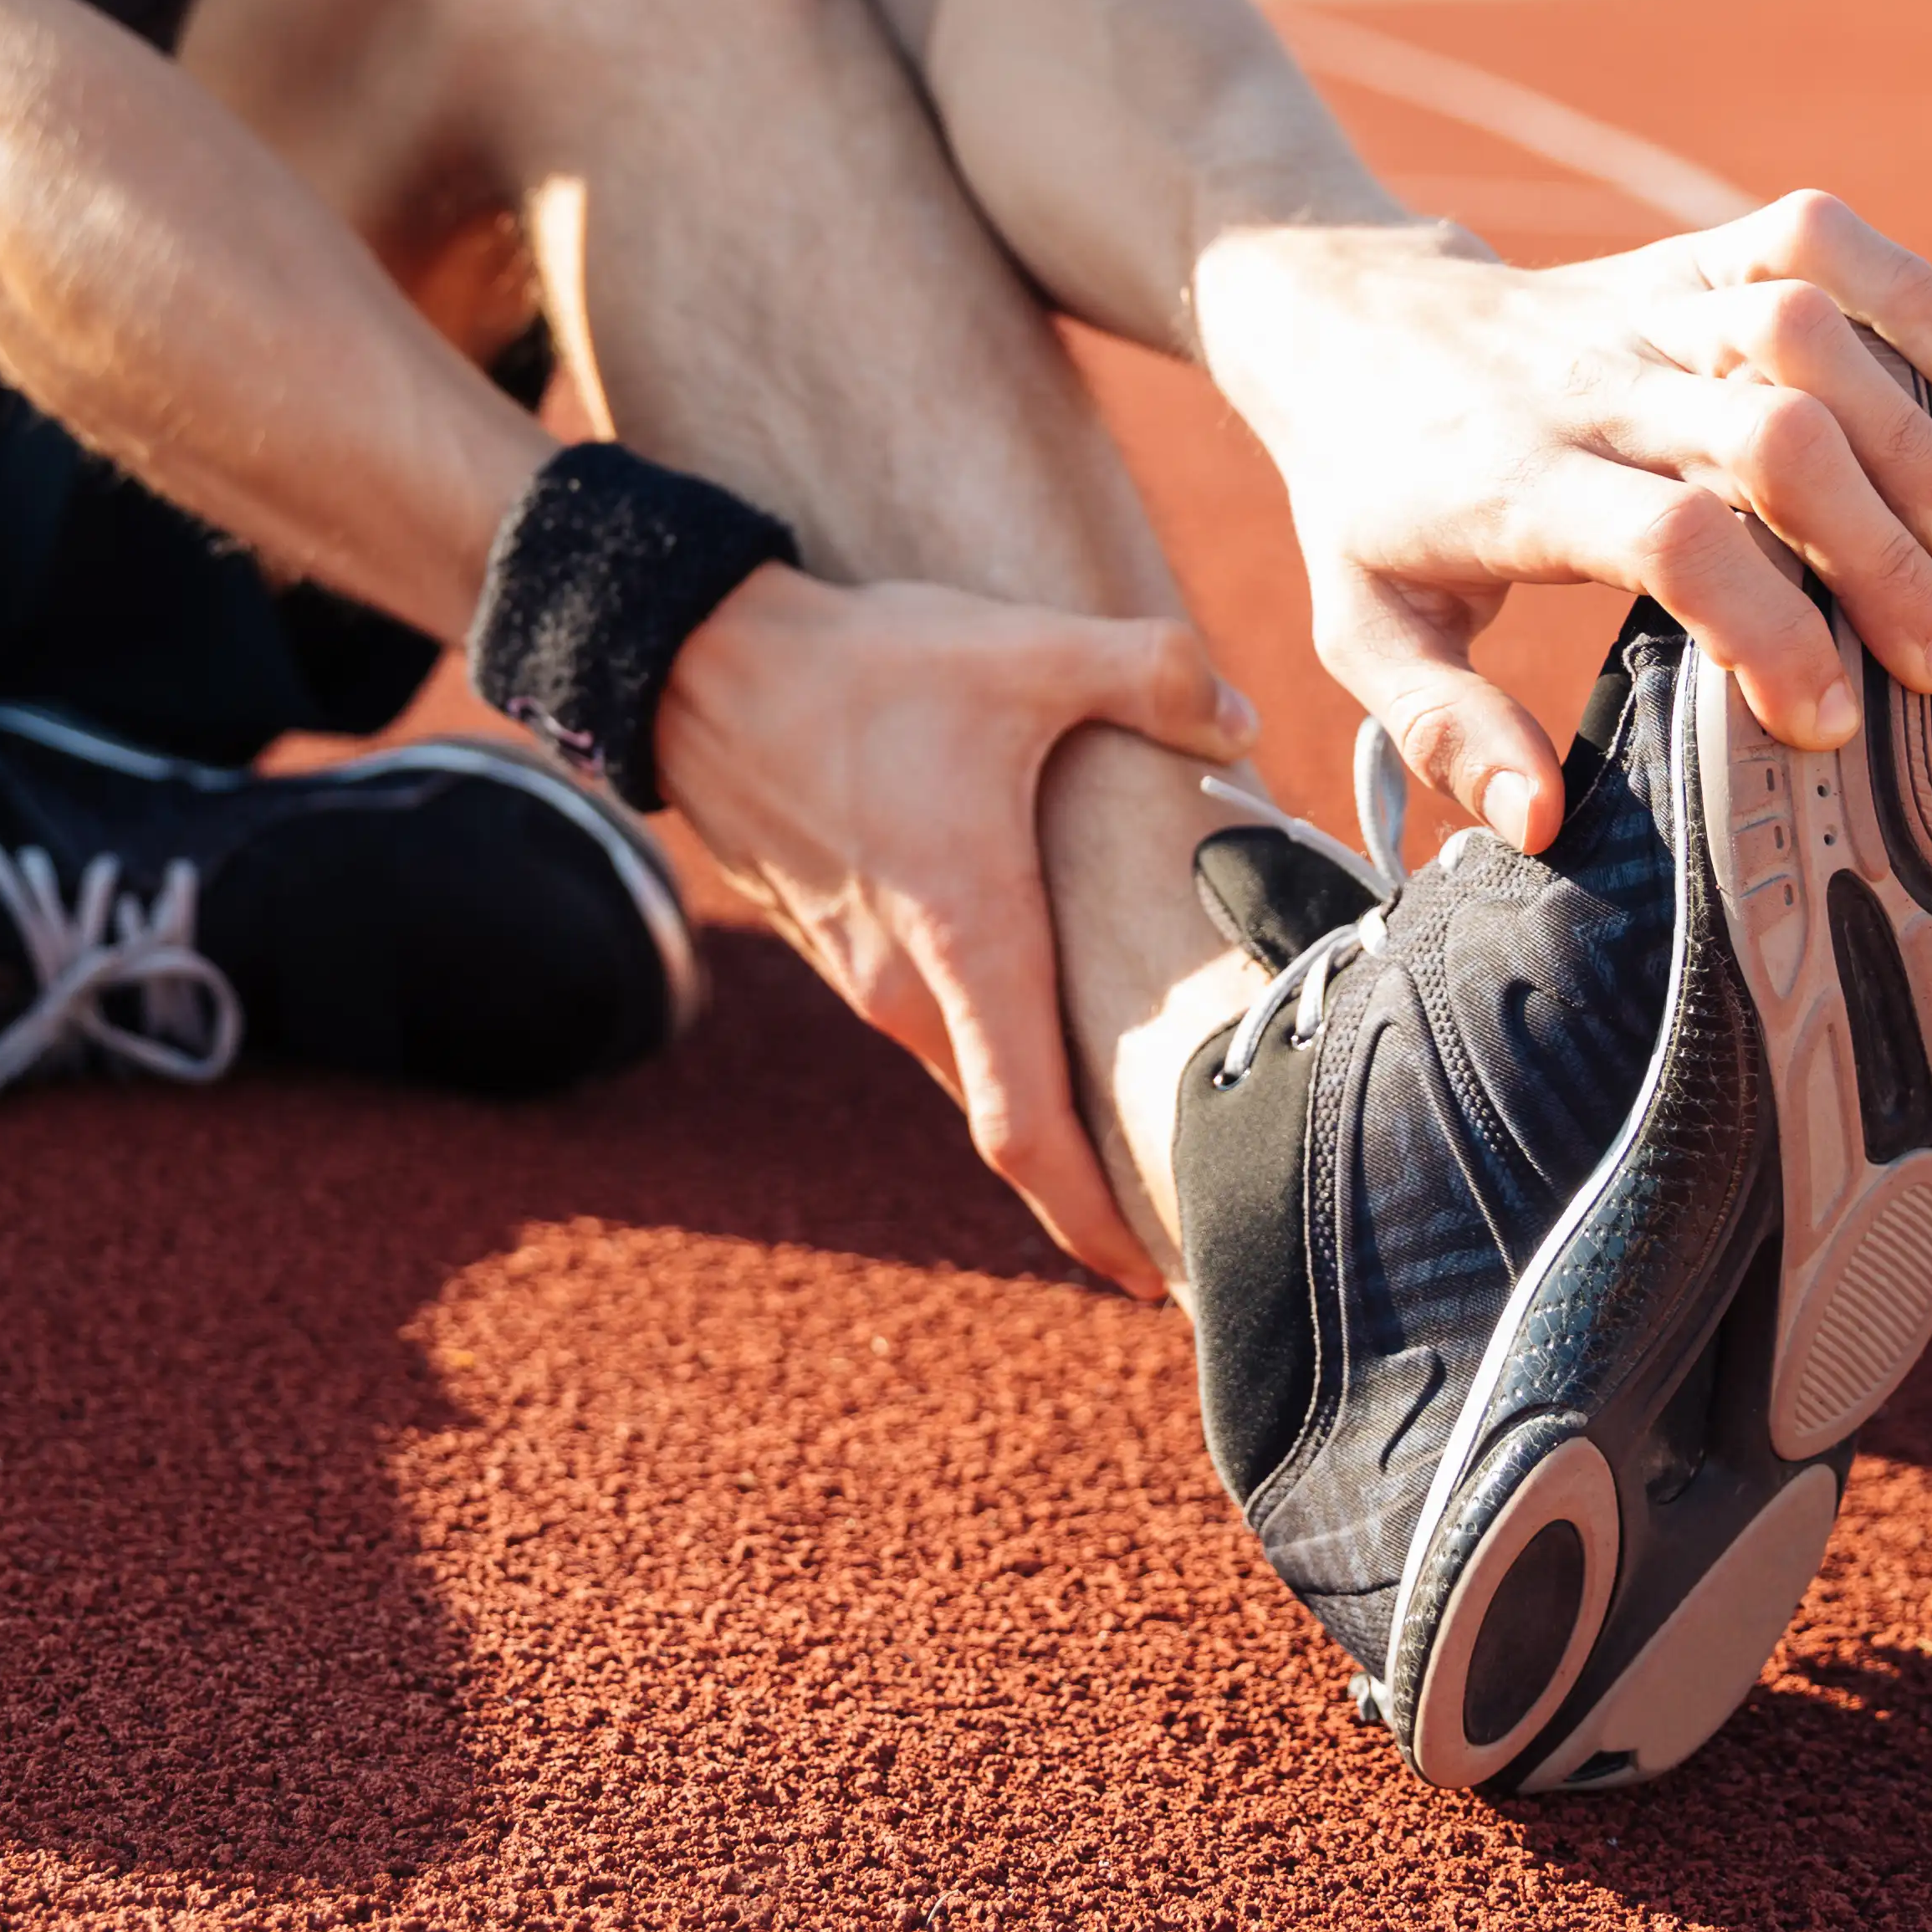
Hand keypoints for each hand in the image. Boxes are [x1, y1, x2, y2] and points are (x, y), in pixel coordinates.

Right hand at [653, 564, 1254, 1296]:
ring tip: (1133, 1096)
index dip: (1091, 1222)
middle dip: (1094, 1169)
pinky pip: (932, 1019)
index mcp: (966, 947)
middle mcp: (906, 990)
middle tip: (1188, 1192)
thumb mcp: (1025, 653)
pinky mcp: (837, 942)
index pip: (1027, 1134)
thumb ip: (1152, 673)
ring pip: (972, 1064)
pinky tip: (1043, 991)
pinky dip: (993, 1034)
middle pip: (1013, 1119)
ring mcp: (861, 975)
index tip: (1147, 1279)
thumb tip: (1236, 713)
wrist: (694, 664)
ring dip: (1042, 1095)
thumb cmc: (860, 672)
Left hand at [1196, 193, 1931, 856]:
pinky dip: (1897, 283)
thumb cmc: (1371, 496)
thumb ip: (1444, 727)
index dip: (1769, 628)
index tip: (1825, 722)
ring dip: (1903, 427)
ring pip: (1796, 331)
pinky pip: (1802, 236)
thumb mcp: (1362, 626)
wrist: (1340, 326)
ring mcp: (1640, 307)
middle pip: (1767, 437)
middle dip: (1874, 551)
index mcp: (1516, 481)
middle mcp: (1589, 383)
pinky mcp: (1678, 259)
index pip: (1672, 541)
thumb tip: (1539, 821)